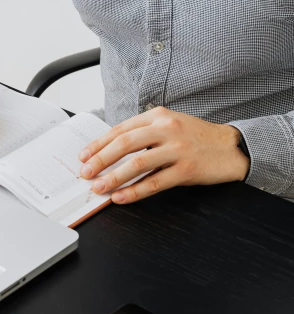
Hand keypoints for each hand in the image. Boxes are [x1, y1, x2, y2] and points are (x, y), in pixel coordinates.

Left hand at [78, 106, 249, 203]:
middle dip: (100, 159)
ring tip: (99, 188)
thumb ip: (144, 132)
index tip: (83, 156)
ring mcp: (176, 149)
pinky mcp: (186, 169)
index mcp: (158, 116)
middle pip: (124, 144)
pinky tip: (122, 197)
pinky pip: (155, 182)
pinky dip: (135, 192)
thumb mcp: (170, 124)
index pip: (120, 129)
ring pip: (137, 163)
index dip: (99, 144)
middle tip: (85, 173)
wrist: (231, 146)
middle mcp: (165, 129)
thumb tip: (111, 149)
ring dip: (114, 177)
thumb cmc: (196, 137)